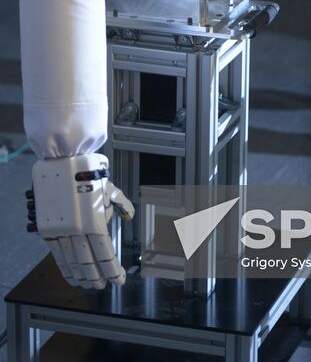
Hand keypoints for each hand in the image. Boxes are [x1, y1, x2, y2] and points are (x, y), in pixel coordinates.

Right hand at [28, 153, 133, 289]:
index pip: (106, 255)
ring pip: (71, 262)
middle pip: (88, 263)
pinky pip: (57, 254)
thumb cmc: (89, 172)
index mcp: (94, 221)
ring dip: (81, 276)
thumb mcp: (110, 188)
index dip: (113, 271)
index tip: (119, 279)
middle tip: (103, 284)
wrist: (63, 159)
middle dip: (97, 277)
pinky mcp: (48, 229)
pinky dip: (64, 268)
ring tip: (88, 284)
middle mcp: (77, 230)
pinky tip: (70, 274)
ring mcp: (61, 231)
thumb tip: (129, 216)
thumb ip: (121, 205)